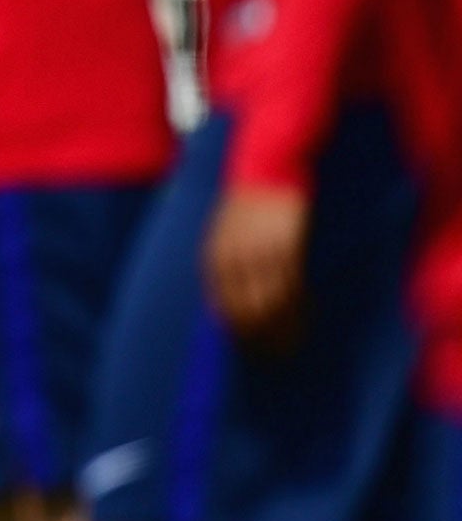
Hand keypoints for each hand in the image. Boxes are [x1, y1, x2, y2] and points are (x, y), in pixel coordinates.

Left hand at [207, 186, 309, 348]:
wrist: (265, 167)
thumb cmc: (245, 203)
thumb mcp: (222, 235)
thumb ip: (223, 267)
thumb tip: (223, 306)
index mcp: (213, 258)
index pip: (225, 310)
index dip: (242, 334)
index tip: (256, 350)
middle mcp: (232, 259)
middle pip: (248, 312)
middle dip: (264, 337)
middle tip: (281, 353)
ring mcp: (259, 254)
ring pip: (273, 304)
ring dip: (286, 327)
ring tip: (296, 341)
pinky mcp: (286, 247)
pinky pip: (293, 286)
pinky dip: (300, 306)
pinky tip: (307, 314)